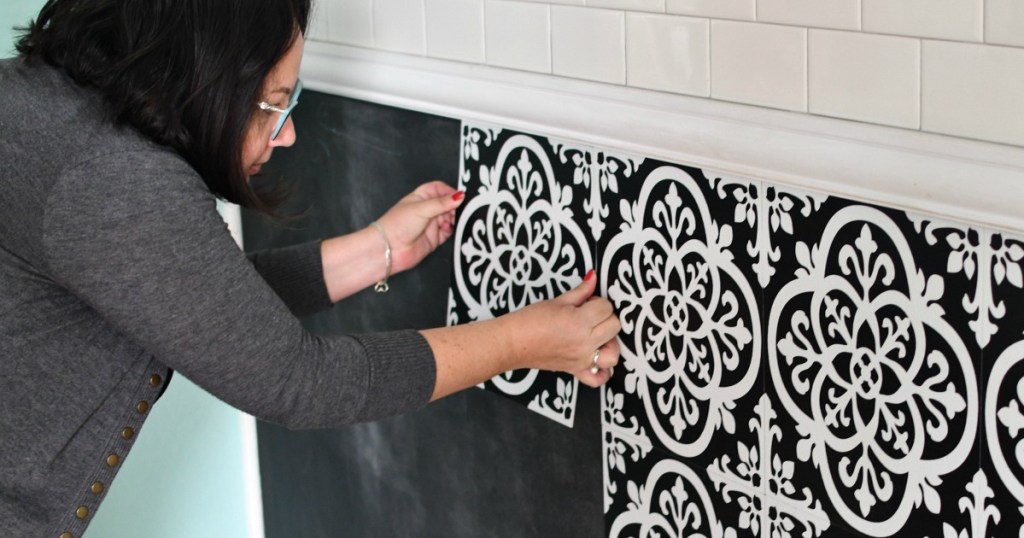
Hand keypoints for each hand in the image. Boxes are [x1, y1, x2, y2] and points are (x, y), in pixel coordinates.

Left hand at [376, 181, 464, 273]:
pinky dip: (453, 230)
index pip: (439, 189)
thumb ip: (442, 203)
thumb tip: (459, 196)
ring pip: (449, 218)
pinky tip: (451, 228)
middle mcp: (426, 210)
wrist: (389, 249)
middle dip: (455, 206)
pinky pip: (448, 232)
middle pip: (447, 204)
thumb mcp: (421, 208)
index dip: (450, 191)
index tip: (460, 195)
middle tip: (461, 208)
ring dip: (455, 218)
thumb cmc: (397, 225)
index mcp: (420, 197)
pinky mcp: (434, 239)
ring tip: (456, 219)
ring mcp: (430, 224)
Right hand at [500, 271, 620, 387]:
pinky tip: (596, 359)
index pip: (606, 307)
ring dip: (609, 343)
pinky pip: (599, 379)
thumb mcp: (557, 301)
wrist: (513, 342)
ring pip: (613, 354)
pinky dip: (602, 371)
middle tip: (590, 316)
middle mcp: (583, 343)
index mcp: (579, 322)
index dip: (597, 302)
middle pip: (614, 326)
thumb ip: (581, 291)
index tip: (587, 303)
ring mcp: (581, 359)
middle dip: (605, 318)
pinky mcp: (576, 371)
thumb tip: (593, 277)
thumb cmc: (529, 321)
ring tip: (596, 336)